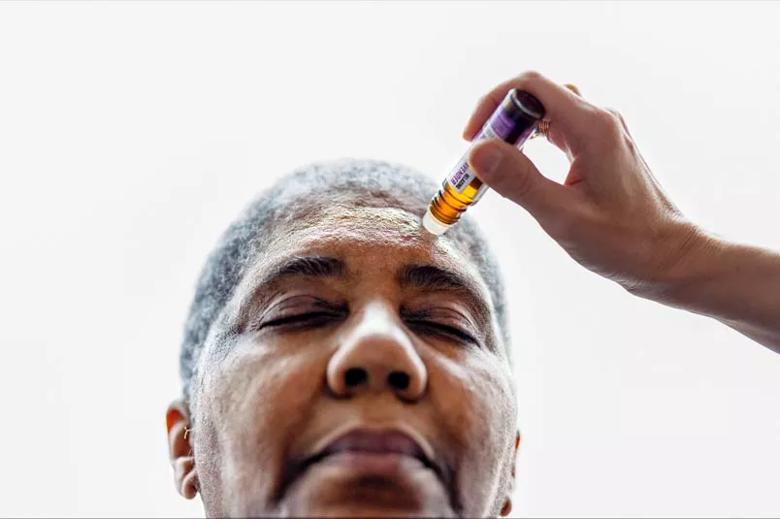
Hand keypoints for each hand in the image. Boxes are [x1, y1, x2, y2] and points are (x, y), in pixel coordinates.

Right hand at [465, 71, 704, 294]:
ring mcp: (603, 132)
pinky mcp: (601, 147)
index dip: (492, 104)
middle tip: (477, 159)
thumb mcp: (563, 216)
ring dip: (514, 131)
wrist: (669, 257)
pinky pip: (558, 129)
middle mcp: (599, 119)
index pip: (529, 86)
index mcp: (591, 127)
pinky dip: (531, 141)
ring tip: (493, 164)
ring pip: (546, 111)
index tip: (470, 139)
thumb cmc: (624, 242)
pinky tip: (520, 167)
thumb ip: (518, 181)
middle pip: (536, 95)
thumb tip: (476, 152)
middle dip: (499, 120)